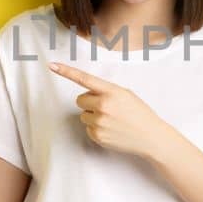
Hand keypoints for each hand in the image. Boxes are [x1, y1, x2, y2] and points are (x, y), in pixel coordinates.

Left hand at [49, 62, 179, 160]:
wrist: (150, 136)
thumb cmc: (138, 113)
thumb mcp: (125, 94)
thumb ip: (106, 91)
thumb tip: (87, 93)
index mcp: (111, 91)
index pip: (84, 79)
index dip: (66, 71)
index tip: (52, 65)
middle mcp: (103, 106)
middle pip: (80, 99)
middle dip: (89, 103)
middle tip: (106, 108)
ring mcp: (99, 122)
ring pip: (83, 115)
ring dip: (93, 116)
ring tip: (112, 120)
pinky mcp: (97, 136)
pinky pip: (87, 128)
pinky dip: (96, 129)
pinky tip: (111, 130)